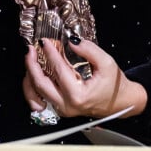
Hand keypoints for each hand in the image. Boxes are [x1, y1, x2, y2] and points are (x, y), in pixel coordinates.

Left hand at [23, 38, 146, 119]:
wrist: (121, 102)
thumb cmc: (115, 85)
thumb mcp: (107, 63)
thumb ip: (89, 50)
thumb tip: (70, 40)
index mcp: (78, 95)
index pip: (58, 70)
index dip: (49, 53)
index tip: (44, 41)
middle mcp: (67, 105)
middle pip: (40, 84)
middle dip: (32, 64)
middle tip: (30, 49)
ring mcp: (62, 109)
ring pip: (35, 94)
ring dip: (29, 76)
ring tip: (30, 60)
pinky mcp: (60, 109)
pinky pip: (39, 101)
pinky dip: (32, 88)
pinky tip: (32, 76)